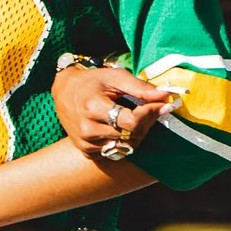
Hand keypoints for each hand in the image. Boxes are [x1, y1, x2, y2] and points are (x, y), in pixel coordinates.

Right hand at [53, 59, 179, 164]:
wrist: (64, 91)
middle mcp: (88, 129)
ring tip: (135, 117)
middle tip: (151, 108)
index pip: (132, 122)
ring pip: (126, 146)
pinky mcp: (86, 151)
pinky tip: (121, 127)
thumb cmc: (92, 82)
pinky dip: (123, 141)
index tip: (161, 104)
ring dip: (137, 133)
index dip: (150, 113)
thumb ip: (141, 87)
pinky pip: (115, 152)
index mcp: (93, 107)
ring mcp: (86, 142)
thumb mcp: (116, 77)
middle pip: (131, 136)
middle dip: (147, 122)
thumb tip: (166, 95)